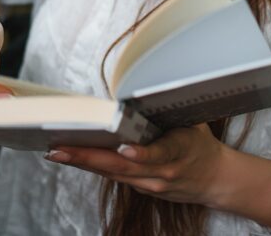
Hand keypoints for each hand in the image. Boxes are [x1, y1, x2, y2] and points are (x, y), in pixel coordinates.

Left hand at [45, 124, 270, 227]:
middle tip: (59, 149)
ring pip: (112, 173)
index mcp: (180, 150)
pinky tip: (71, 156)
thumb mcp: (193, 120)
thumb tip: (145, 82)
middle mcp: (162, 172)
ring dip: (82, 162)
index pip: (160, 155)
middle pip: (122, 167)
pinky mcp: (142, 188)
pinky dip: (91, 166)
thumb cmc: (199, 142)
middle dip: (88, 158)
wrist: (214, 179)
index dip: (142, 154)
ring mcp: (151, 184)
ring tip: (56, 151)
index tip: (124, 148)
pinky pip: (114, 176)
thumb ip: (169, 109)